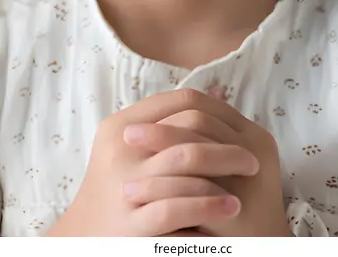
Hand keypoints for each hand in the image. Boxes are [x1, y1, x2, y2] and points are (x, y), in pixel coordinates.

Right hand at [46, 88, 259, 236]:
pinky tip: (230, 207)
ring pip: (184, 166)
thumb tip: (217, 97)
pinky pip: (177, 208)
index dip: (213, 113)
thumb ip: (163, 125)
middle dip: (226, 148)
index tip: (237, 127)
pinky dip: (209, 205)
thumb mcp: (130, 149)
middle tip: (253, 160)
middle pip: (186, 133)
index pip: (177, 102)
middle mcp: (120, 152)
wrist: (84, 239)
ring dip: (222, 174)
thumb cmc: (117, 188)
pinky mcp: (132, 224)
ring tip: (247, 184)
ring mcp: (125, 186)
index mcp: (120, 127)